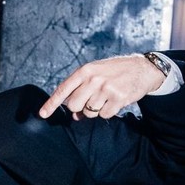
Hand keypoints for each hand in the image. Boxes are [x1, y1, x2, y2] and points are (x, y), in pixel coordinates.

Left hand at [38, 54, 166, 119]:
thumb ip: (81, 90)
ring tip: (106, 97)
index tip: (42, 115)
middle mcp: (93, 79)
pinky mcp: (118, 98)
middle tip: (91, 100)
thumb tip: (74, 115)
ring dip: (96, 110)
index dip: (51, 104)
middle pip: (74, 105)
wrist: (142, 68)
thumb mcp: (96, 73)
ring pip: (89, 112)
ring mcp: (106, 89)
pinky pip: (104, 115)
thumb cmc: (115, 72)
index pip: (63, 90)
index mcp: (85, 70)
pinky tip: (115, 100)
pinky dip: (108, 112)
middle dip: (80, 108)